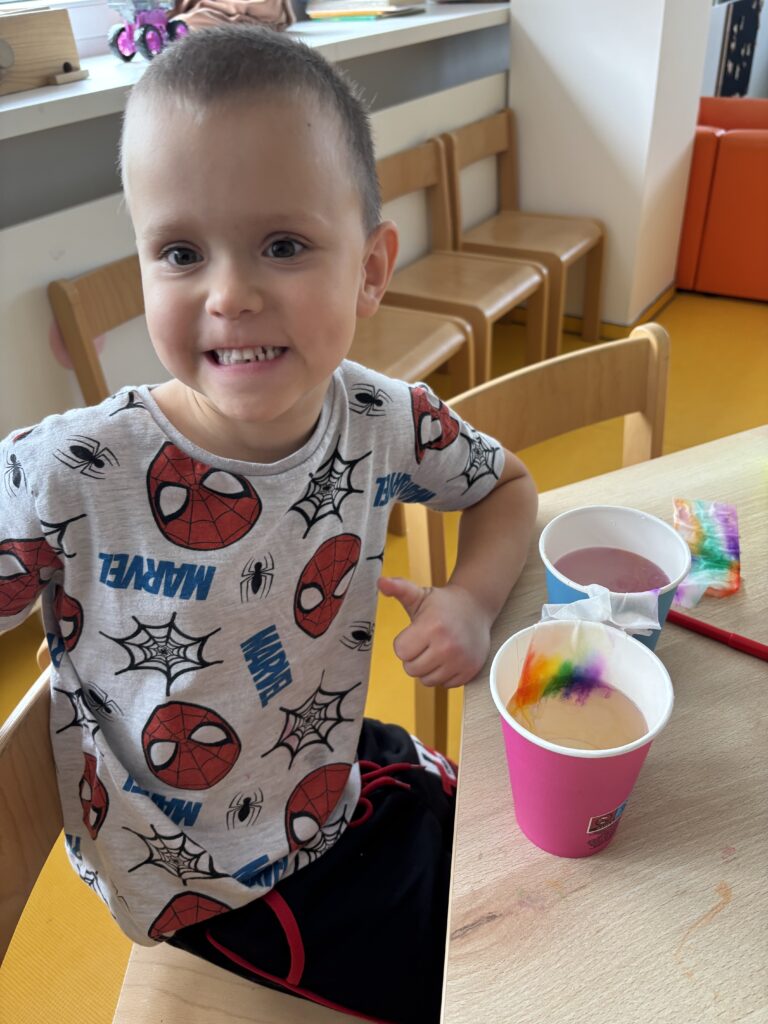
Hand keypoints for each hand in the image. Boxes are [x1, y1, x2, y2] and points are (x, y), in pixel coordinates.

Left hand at [377, 576, 491, 687]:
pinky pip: (445, 685)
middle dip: (414, 657)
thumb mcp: (420, 595)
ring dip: (427, 668)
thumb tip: (380, 582)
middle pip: (411, 669)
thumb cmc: (443, 603)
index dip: (404, 643)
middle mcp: (448, 646)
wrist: (476, 607)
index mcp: (432, 627)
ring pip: (427, 680)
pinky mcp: (470, 671)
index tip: (415, 632)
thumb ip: (399, 589)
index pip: (401, 652)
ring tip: (436, 649)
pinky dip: (443, 674)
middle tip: (425, 641)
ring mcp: (460, 661)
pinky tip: (448, 658)